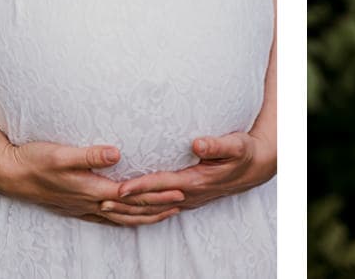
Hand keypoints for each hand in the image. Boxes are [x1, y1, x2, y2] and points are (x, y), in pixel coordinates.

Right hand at [0, 141, 183, 226]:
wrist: (9, 174)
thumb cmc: (35, 159)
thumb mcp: (61, 153)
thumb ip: (90, 154)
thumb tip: (116, 153)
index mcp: (92, 189)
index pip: (132, 196)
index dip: (157, 194)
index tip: (179, 190)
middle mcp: (90, 202)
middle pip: (131, 210)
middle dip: (158, 207)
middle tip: (183, 202)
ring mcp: (83, 207)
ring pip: (120, 218)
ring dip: (144, 216)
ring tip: (166, 212)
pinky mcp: (76, 206)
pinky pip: (106, 219)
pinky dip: (124, 219)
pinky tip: (130, 218)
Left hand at [108, 131, 275, 216]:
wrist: (254, 167)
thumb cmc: (243, 152)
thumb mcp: (236, 145)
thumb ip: (218, 145)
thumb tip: (197, 143)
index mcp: (196, 180)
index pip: (162, 184)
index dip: (141, 187)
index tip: (120, 188)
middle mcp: (189, 194)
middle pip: (152, 202)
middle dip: (126, 203)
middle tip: (100, 200)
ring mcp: (187, 199)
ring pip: (153, 209)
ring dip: (130, 209)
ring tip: (105, 206)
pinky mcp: (186, 198)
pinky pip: (159, 208)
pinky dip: (141, 210)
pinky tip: (128, 207)